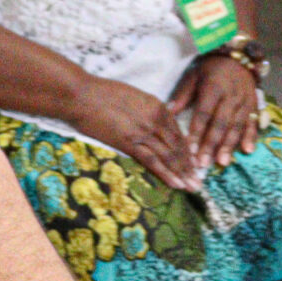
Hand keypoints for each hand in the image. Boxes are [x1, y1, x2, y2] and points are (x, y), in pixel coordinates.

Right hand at [68, 75, 203, 191]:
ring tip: (193, 187)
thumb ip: (147, 110)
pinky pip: (152, 161)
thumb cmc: (102, 93)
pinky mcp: (129, 142)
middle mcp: (155, 119)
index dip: (187, 150)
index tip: (193, 163)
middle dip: (190, 165)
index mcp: (158, 106)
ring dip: (183, 173)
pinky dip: (166, 173)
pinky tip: (176, 184)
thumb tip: (153, 123)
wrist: (82, 95)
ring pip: (169, 155)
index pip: (178, 133)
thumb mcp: (133, 97)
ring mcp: (143, 131)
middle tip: (199, 181)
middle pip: (177, 146)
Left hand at [171, 54, 261, 172]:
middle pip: (220, 123)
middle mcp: (231, 95)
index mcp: (213, 87)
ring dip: (229, 145)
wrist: (237, 56)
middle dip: (211, 145)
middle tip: (203, 163)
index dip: (197, 132)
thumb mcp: (193, 76)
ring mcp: (245, 101)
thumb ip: (183, 95)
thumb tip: (169, 113)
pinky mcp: (255, 104)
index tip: (189, 150)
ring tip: (221, 162)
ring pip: (237, 126)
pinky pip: (253, 122)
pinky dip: (251, 137)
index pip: (204, 113)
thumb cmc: (210, 68)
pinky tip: (247, 150)